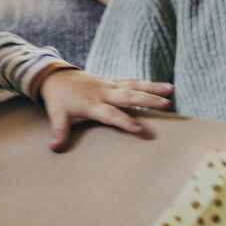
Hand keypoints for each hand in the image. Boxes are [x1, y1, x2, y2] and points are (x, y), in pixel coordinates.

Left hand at [37, 69, 173, 151]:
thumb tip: (54, 149)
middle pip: (128, 96)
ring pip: (134, 86)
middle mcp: (103, 93)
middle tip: (165, 105)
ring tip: (171, 91)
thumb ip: (59, 132)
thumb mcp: (57, 115)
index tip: (139, 130)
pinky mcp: (112, 81)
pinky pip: (132, 82)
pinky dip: (147, 84)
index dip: (124, 122)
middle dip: (147, 100)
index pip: (110, 114)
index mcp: (91, 104)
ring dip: (153, 88)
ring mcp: (109, 85)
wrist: (55, 76)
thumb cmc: (58, 99)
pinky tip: (164, 87)